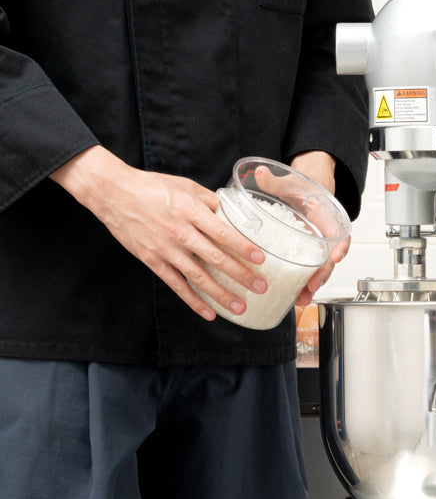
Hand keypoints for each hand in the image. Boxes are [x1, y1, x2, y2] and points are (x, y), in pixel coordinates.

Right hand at [51, 146, 268, 320]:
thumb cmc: (151, 186)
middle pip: (216, 258)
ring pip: (198, 277)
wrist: (112, 193)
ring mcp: (166, 249)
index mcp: (191, 211)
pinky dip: (193, 301)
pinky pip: (176, 285)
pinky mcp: (153, 260)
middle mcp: (180, 232)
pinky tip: (208, 313)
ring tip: (240, 307)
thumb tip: (230, 212)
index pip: (223, 233)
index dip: (243, 247)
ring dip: (221, 295)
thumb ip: (209, 200)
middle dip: (241, 275)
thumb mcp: (185, 186)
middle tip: (260, 287)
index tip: (260, 259)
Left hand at [289, 150, 350, 305]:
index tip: (336, 256)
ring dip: (312, 285)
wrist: (306, 192)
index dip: (340, 245)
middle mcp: (324, 236)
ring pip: (320, 270)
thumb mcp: (291, 183)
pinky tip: (294, 296)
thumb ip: (276, 180)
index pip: (338, 232)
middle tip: (312, 287)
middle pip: (329, 259)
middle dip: (322, 274)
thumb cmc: (303, 189)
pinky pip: (308, 272)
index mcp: (326, 217)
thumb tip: (260, 172)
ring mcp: (315, 248)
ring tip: (301, 299)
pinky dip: (303, 285)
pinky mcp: (305, 255)